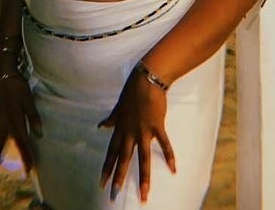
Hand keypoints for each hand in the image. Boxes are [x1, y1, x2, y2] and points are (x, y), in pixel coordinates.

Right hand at [0, 72, 42, 174]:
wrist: (2, 76)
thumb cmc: (17, 87)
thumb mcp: (27, 100)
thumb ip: (33, 116)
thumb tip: (39, 135)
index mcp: (15, 120)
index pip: (23, 142)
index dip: (27, 155)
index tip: (31, 168)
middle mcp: (10, 123)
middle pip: (19, 143)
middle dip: (25, 156)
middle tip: (30, 170)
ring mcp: (8, 120)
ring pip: (16, 139)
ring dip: (23, 150)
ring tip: (28, 161)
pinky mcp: (9, 117)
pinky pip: (15, 133)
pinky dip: (20, 141)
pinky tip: (23, 144)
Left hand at [99, 68, 175, 202]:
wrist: (147, 79)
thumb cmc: (132, 91)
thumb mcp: (118, 107)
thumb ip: (111, 119)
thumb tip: (100, 126)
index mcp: (120, 128)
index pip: (111, 152)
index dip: (107, 168)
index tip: (102, 183)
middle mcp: (130, 132)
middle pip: (124, 159)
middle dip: (119, 177)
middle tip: (114, 195)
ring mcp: (144, 131)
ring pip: (143, 158)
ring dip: (143, 177)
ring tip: (144, 194)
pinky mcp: (157, 126)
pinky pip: (164, 144)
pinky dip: (169, 156)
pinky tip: (173, 169)